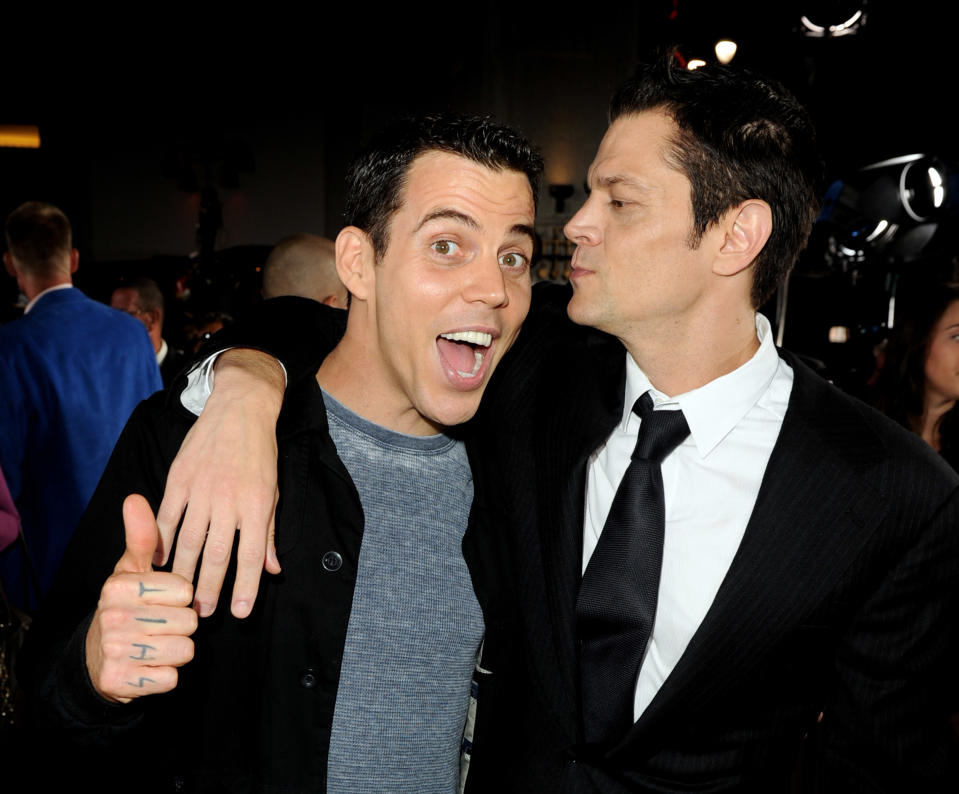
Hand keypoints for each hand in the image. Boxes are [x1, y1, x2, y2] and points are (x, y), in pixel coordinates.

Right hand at [85, 495, 197, 703]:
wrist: (98, 660)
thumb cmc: (127, 606)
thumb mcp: (132, 570)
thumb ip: (141, 536)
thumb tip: (134, 497)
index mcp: (119, 586)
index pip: (186, 591)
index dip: (181, 598)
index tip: (161, 600)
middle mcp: (113, 617)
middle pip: (189, 621)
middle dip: (181, 625)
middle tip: (158, 625)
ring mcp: (115, 651)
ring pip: (185, 649)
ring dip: (177, 650)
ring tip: (155, 644)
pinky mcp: (120, 682)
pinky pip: (172, 678)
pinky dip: (166, 675)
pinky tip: (148, 667)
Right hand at [157, 349, 284, 618]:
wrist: (241, 409)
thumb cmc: (260, 454)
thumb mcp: (274, 492)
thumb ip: (269, 533)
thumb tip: (272, 570)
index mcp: (257, 504)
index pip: (251, 555)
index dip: (246, 587)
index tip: (240, 612)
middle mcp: (229, 500)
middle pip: (216, 554)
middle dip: (209, 588)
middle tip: (202, 613)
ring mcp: (201, 489)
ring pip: (189, 540)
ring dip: (183, 571)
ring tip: (180, 594)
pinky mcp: (179, 478)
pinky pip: (167, 516)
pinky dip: (161, 540)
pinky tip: (159, 560)